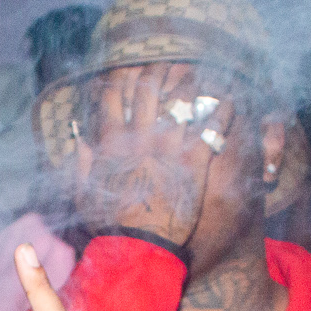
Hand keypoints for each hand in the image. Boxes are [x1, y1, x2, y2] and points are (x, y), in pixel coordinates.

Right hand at [74, 62, 235, 245]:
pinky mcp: (195, 163)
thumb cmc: (112, 225)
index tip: (126, 71)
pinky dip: (221, 112)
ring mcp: (169, 148)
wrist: (141, 248)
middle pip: (148, 89)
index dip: (118, 78)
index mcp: (112, 144)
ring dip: (193, 83)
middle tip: (169, 62)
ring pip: (182, 102)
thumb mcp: (84, 196)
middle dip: (158, 70)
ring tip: (202, 73)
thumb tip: (81, 141)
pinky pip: (211, 129)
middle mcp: (141, 138)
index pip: (111, 96)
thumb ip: (82, 165)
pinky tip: (229, 101)